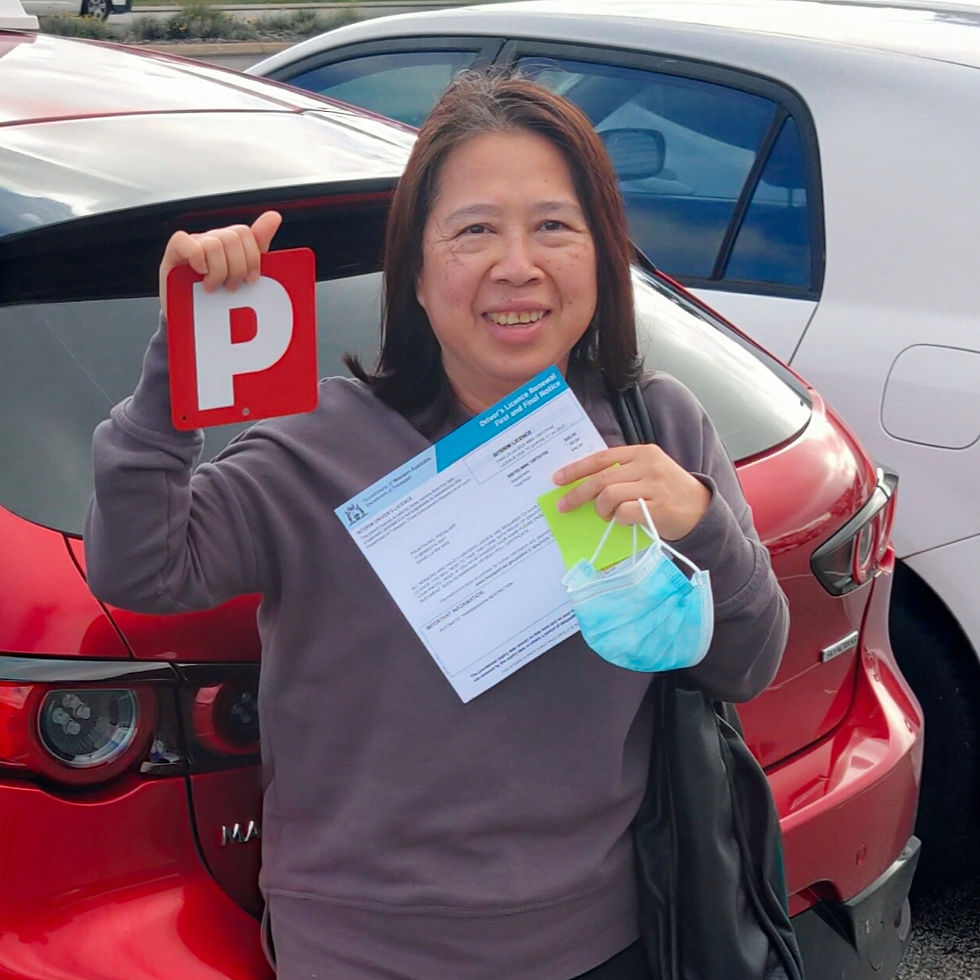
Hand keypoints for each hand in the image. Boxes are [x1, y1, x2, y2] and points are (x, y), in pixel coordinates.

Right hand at [159, 210, 282, 318]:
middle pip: (232, 237)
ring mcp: (192, 246)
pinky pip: (186, 242)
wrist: (195, 324)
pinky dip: (197, 259)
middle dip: (237, 268)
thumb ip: (259, 245)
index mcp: (229, 244)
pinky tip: (200, 274)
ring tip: (214, 287)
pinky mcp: (173, 254)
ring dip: (218, 271)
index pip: (244, 233)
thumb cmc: (221, 300)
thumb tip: (274, 216)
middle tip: (231, 287)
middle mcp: (210, 240)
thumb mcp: (246, 275)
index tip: (251, 280)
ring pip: (214, 244)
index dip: (252, 257)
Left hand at [552, 444, 710, 540]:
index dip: (577, 469)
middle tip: (564, 506)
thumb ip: (623, 472)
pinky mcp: (658, 508)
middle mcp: (648, 465)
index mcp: (643, 452)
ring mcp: (654, 486)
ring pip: (609, 496)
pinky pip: (624, 513)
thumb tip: (586, 483)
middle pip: (601, 479)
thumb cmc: (669, 492)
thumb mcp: (649, 471)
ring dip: (601, 510)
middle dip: (577, 494)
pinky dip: (618, 520)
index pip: (602, 458)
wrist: (702, 510)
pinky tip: (624, 521)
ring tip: (607, 515)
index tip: (558, 479)